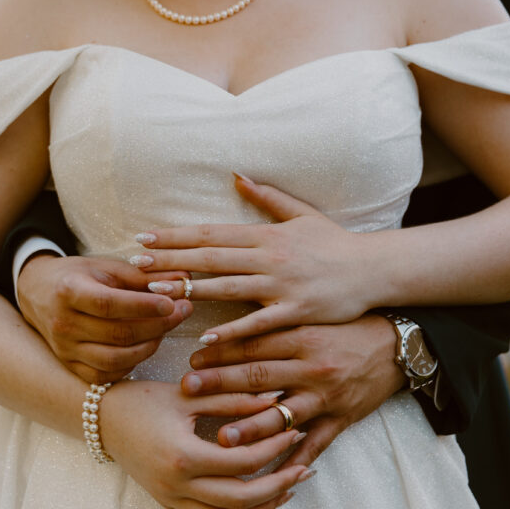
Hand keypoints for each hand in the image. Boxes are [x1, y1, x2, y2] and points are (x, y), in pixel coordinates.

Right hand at [17, 254, 192, 382]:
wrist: (38, 293)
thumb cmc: (78, 276)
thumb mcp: (105, 268)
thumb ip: (143, 276)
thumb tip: (183, 279)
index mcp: (69, 291)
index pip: (109, 304)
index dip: (144, 306)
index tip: (173, 302)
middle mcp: (63, 324)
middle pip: (117, 333)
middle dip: (158, 325)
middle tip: (182, 312)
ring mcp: (65, 349)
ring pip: (115, 359)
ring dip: (149, 346)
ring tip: (165, 329)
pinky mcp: (70, 366)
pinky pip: (106, 374)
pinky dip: (131, 364)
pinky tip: (144, 346)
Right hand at [100, 381, 311, 508]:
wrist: (103, 420)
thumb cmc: (144, 400)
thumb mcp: (190, 394)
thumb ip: (233, 399)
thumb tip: (276, 399)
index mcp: (183, 456)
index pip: (242, 461)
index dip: (274, 448)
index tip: (294, 431)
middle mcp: (176, 486)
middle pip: (241, 500)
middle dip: (278, 485)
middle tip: (304, 469)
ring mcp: (171, 500)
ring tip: (288, 491)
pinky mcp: (168, 506)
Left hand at [130, 173, 373, 343]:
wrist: (374, 270)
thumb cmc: (335, 244)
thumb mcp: (302, 214)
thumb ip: (267, 197)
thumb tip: (236, 175)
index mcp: (266, 235)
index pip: (212, 233)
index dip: (176, 236)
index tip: (145, 239)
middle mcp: (269, 257)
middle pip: (211, 257)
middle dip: (171, 259)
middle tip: (135, 264)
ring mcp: (281, 285)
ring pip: (227, 286)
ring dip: (189, 288)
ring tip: (156, 292)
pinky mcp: (295, 311)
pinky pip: (258, 322)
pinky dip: (232, 328)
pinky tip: (206, 334)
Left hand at [180, 315, 406, 468]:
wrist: (399, 346)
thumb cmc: (348, 329)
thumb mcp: (312, 319)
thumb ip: (276, 326)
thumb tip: (230, 329)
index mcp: (303, 337)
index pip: (254, 345)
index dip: (222, 351)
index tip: (193, 359)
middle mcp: (312, 366)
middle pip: (260, 376)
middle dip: (221, 384)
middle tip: (189, 391)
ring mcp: (327, 396)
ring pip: (284, 415)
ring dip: (252, 427)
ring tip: (222, 438)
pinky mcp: (341, 418)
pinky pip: (315, 442)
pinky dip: (294, 458)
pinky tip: (270, 472)